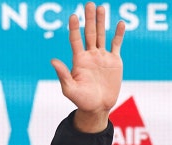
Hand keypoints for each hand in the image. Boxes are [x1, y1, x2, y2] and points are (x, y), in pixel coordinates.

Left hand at [51, 2, 125, 132]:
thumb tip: (52, 60)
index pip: (75, 40)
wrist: (97, 107)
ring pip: (102, 35)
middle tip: (88, 4)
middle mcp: (90, 56)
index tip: (72, 16)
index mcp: (79, 61)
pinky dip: (118, 34)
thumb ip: (62, 74)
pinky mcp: (114, 61)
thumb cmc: (81, 100)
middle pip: (89, 34)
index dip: (74, 29)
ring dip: (101, 22)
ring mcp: (102, 57)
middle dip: (89, 19)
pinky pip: (116, 45)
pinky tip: (119, 23)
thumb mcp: (69, 88)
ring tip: (101, 7)